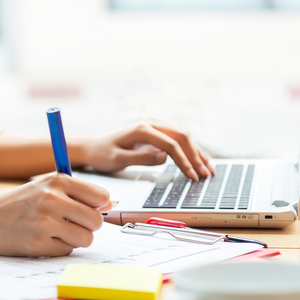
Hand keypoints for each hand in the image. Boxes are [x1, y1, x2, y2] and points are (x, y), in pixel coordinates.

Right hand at [0, 173, 112, 256]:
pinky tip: (42, 240)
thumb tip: (109, 204)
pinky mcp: (37, 244)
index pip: (101, 196)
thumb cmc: (17, 205)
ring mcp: (44, 222)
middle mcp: (51, 198)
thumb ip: (77, 193)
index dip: (97, 207)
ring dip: (75, 240)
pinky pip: (67, 251)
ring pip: (86, 238)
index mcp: (57, 180)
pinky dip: (58, 249)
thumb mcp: (45, 188)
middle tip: (69, 225)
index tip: (87, 211)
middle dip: (87, 227)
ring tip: (56, 233)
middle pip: (96, 220)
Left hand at [73, 120, 214, 180]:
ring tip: (209, 169)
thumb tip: (165, 157)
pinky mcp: (154, 135)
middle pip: (182, 137)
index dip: (184, 160)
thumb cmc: (101, 154)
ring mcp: (154, 128)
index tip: (192, 175)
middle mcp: (150, 125)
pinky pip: (177, 141)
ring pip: (183, 137)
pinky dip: (189, 152)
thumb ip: (140, 158)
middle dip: (196, 156)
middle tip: (206, 174)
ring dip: (197, 153)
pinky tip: (198, 161)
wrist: (91, 147)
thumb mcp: (117, 159)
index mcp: (142, 129)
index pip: (171, 143)